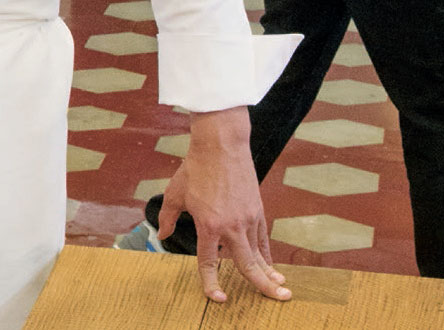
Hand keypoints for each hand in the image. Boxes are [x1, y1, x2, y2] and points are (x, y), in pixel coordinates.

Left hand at [158, 107, 290, 303]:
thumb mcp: (175, 193)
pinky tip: (272, 266)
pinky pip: (263, 238)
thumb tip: (162, 236)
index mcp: (208, 225)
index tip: (218, 298)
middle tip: (278, 298)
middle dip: (263, 285)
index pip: (209, 261)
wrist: (221, 145)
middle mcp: (231, 226)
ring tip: (281, 288)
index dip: (211, 282)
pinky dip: (267, 254)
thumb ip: (168, 217)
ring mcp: (247, 218)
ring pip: (259, 253)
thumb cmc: (195, 168)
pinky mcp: (257, 210)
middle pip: (248, 264)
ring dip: (269, 272)